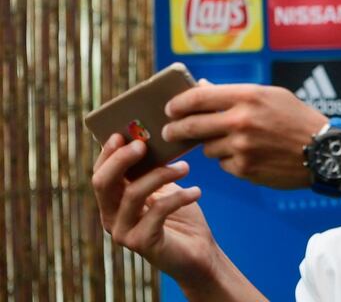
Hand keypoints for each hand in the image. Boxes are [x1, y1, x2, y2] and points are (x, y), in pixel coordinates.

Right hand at [91, 133, 215, 281]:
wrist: (198, 250)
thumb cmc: (180, 213)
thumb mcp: (164, 186)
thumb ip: (152, 167)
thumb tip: (151, 134)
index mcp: (113, 201)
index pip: (100, 173)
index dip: (107, 153)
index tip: (121, 133)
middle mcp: (110, 217)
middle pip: (103, 183)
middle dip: (121, 160)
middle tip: (143, 145)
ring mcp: (123, 232)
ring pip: (132, 194)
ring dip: (161, 174)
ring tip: (186, 166)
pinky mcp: (142, 243)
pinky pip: (157, 212)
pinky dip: (180, 197)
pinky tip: (197, 191)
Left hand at [163, 83, 327, 188]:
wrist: (325, 152)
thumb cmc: (298, 119)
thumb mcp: (271, 96)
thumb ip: (234, 94)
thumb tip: (201, 89)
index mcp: (248, 96)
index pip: (198, 97)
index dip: (178, 103)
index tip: (169, 108)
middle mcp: (241, 120)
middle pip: (192, 125)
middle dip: (176, 130)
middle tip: (169, 132)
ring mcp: (241, 146)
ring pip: (207, 148)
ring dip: (212, 146)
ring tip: (233, 143)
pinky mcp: (244, 169)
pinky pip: (224, 164)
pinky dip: (230, 160)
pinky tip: (250, 156)